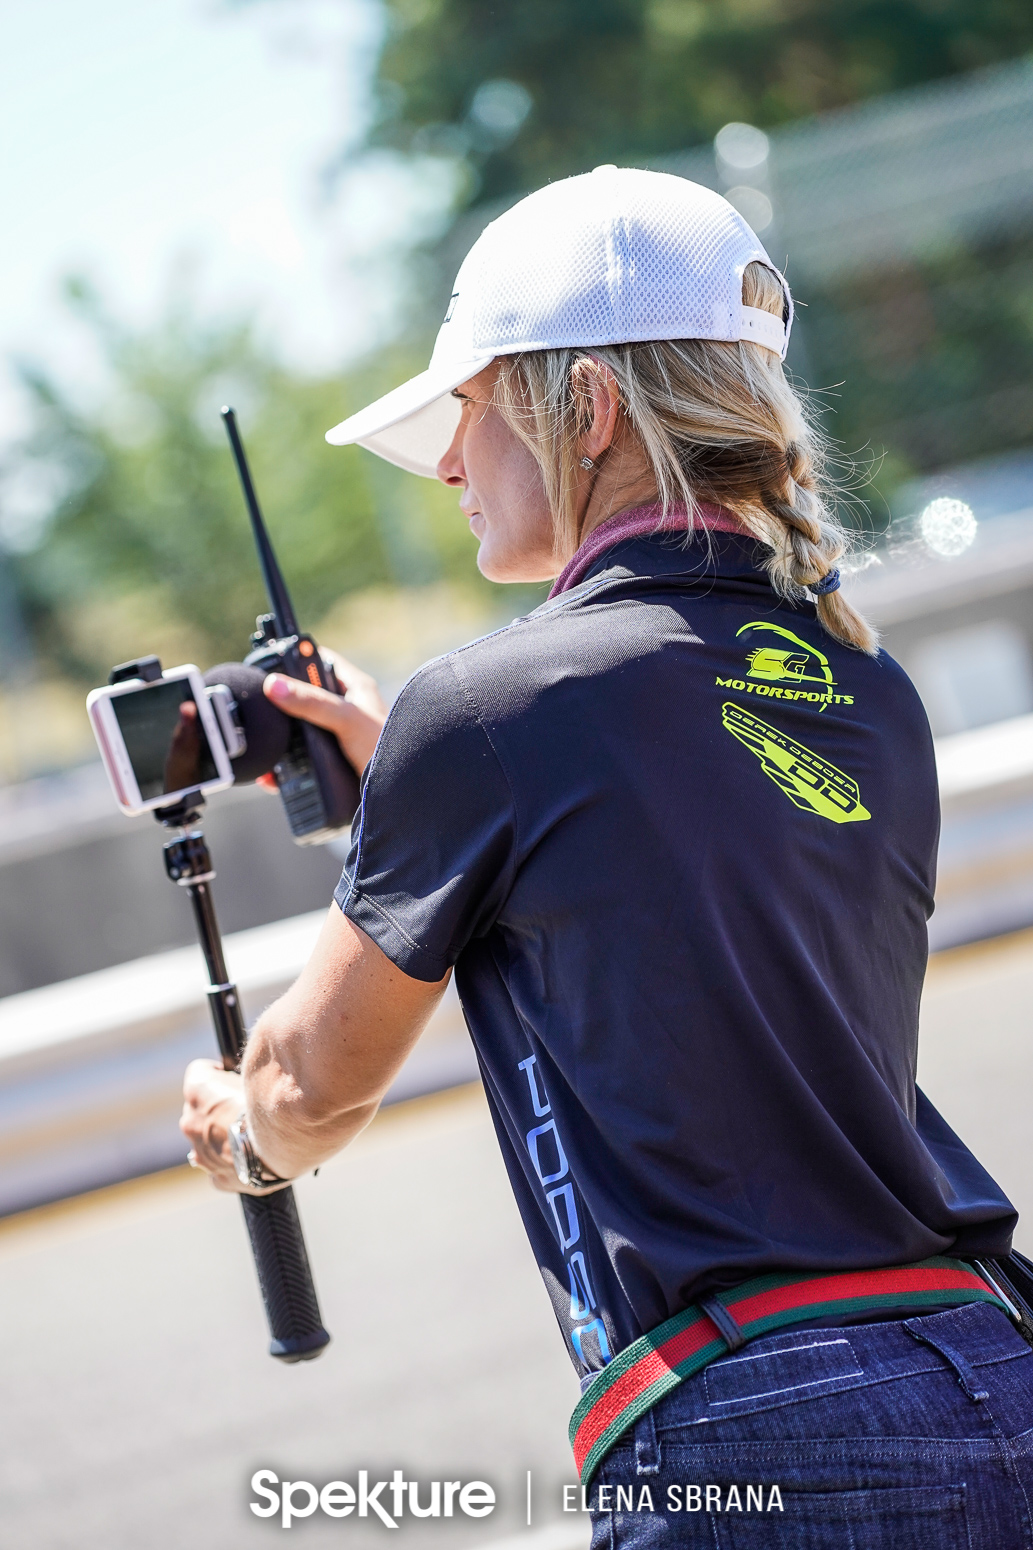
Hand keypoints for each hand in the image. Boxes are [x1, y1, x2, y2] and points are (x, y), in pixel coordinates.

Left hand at [180, 1058, 269, 1194]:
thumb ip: (245, 1076)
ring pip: (206, 1142)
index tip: (232, 1078)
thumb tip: (252, 1077)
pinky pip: (220, 1169)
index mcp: (197, 1091)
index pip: (199, 1071)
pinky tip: (253, 1159)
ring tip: (252, 1137)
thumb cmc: (273, 1102)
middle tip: (245, 1109)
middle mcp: (190, 1122)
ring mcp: (202, 1154)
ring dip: (222, 1138)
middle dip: (217, 1109)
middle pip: (199, 1109)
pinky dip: (232, 1164)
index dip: (217, 1073)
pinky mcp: (219, 1179)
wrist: (284, 1144)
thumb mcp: (258, 1074)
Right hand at [260, 650, 387, 781]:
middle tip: (262, 708)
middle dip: (284, 704)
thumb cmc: (391, 748)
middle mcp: (348, 708)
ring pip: (303, 728)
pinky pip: (305, 756)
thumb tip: (275, 686)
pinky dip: (289, 764)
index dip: (298, 659)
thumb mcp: (347, 719)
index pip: (321, 661)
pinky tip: (276, 773)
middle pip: (307, 696)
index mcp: (356, 688)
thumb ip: (312, 703)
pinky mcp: (336, 760)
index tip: (271, 662)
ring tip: (266, 742)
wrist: (401, 792)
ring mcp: (341, 735)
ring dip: (284, 738)